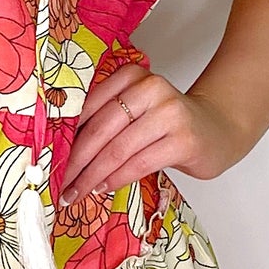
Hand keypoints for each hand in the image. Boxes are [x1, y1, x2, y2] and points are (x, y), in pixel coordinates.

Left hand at [59, 65, 247, 202]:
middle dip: (75, 160)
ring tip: (76, 192)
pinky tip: (102, 189)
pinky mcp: (183, 140)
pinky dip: (116, 179)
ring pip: (117, 149)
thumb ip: (106, 118)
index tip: (49, 158)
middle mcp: (150, 88)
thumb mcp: (136, 110)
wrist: (218, 129)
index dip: (66, 136)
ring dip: (92, 176)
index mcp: (131, 76)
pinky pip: (139, 163)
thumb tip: (63, 148)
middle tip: (59, 182)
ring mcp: (169, 113)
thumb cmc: (168, 123)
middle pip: (100, 129)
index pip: (89, 106)